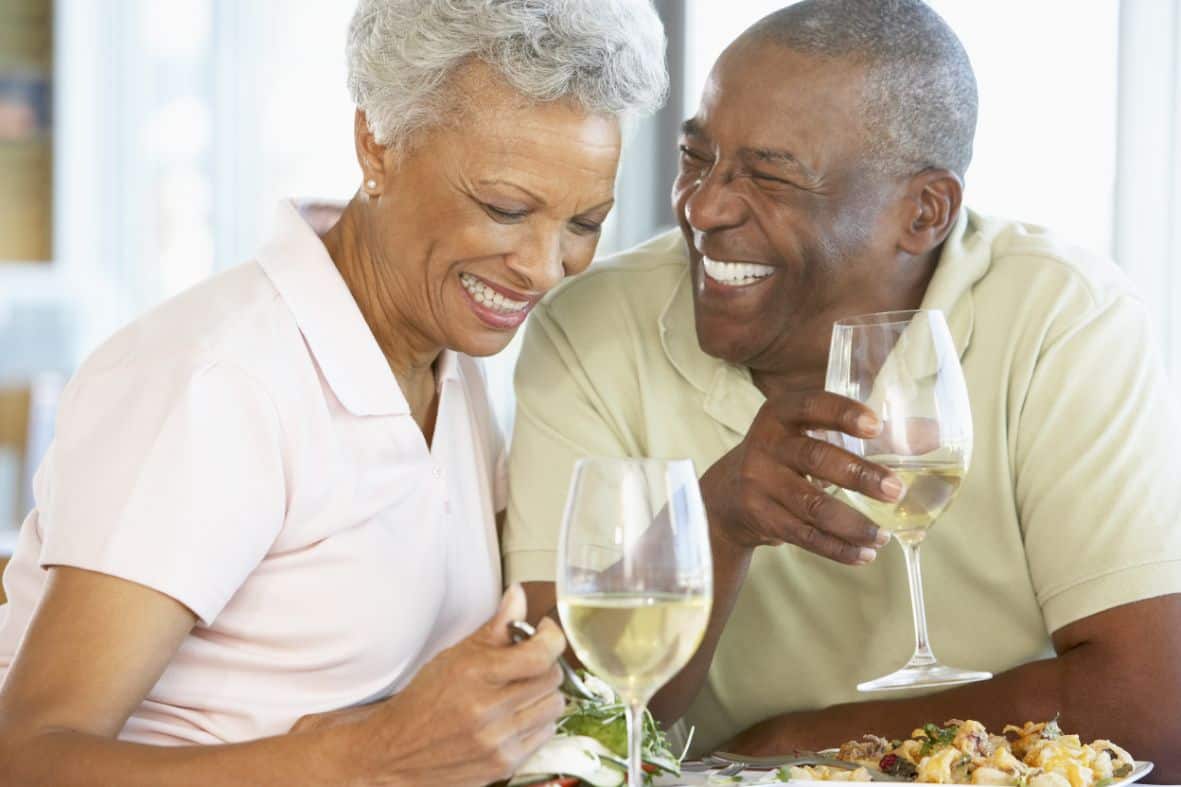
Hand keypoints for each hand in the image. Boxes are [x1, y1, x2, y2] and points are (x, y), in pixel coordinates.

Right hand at [318, 584, 566, 786]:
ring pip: (555, 706)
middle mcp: (488, 710)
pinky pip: (547, 733)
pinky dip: (538, 720)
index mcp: (476, 675)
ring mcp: (498, 740)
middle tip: (530, 661)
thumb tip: (519, 596)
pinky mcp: (504, 764)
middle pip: (552, 678)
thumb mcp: (456, 655)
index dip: (551, 637)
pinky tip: (516, 715)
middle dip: (545, 664)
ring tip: (523, 689)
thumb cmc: (426, 698)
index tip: (545, 631)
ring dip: (544, 693)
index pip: (540, 654)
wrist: (397, 748)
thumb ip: (495, 626)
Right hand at [699, 391, 902, 563]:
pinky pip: (803, 535)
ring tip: (882, 535)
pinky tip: (863, 554)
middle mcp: (765, 444)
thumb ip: (869, 434)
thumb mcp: (813, 435)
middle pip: (815, 458)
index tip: (876, 426)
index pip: (811, 405)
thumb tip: (934, 434)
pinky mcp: (760, 516)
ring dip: (852, 523)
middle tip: (896, 490)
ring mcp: (759, 482)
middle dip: (859, 475)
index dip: (842, 414)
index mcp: (780, 414)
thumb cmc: (786, 456)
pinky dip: (836, 548)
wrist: (727, 495)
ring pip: (811, 505)